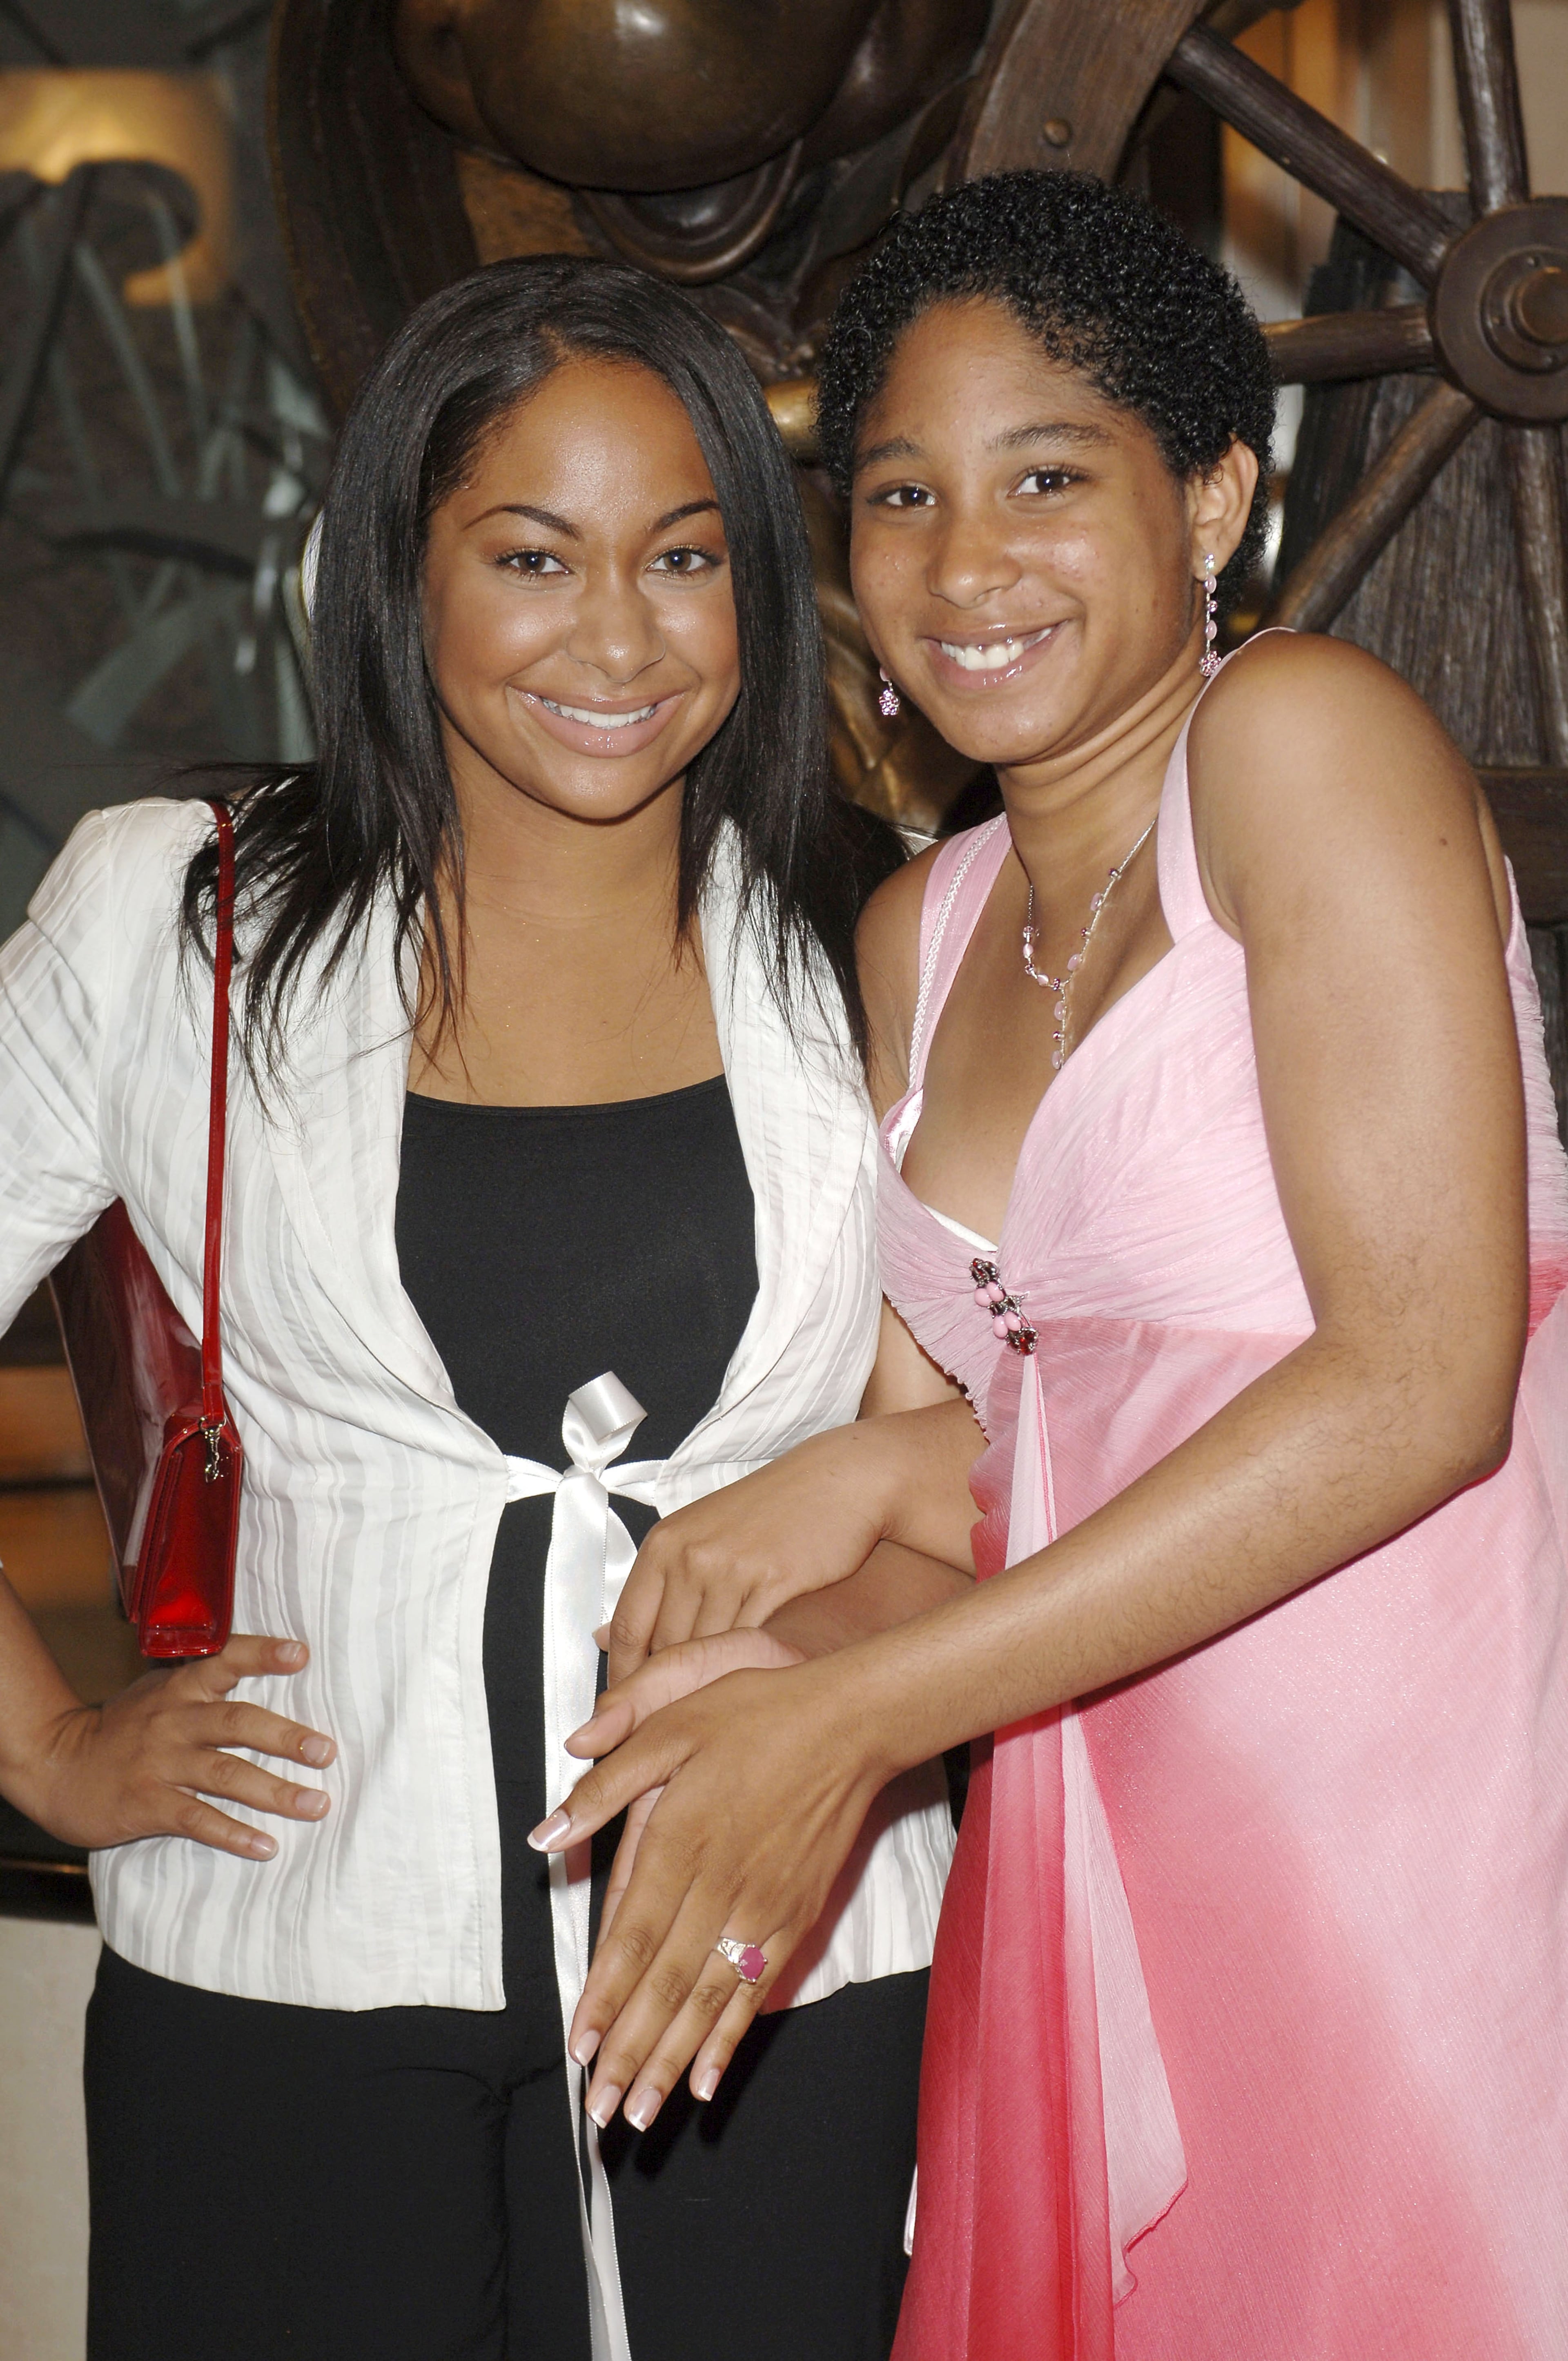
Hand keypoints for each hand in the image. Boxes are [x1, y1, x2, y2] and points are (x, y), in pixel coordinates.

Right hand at [16, 1635, 335, 1858]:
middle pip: (237, 1722)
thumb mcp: (158, 1692)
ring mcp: (160, 1763)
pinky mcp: (147, 1804)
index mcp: (178, 1688)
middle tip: (326, 1751)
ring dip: (275, 1792)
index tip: (301, 1654)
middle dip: (286, 1737)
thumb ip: (204, 1683)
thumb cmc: (122, 1728)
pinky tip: (265, 1845)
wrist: (57, 1765)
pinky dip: (233, 1833)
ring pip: (226, 1774)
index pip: (224, 1660)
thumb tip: (268, 1672)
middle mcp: (173, 1721)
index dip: (262, 1654)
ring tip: (316, 1805)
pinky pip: (197, 1819)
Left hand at [532, 1654, 885, 2131]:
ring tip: (639, 2114)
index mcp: (680, 1840)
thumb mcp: (670, 1725)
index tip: (578, 2048)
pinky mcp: (796, 1916)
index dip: (603, 1998)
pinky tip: (706, 2082)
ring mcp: (763, 1908)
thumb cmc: (754, 1716)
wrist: (849, 1723)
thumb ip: (606, 1785)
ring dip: (671, 2061)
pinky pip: (755, 1991)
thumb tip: (544, 1834)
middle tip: (597, 2110)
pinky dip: (728, 2039)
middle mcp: (719, 1886)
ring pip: (708, 2000)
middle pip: (666, 1985)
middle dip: (629, 2051)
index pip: (632, 1938)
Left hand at [604, 1427, 892, 1685]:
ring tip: (713, 1709)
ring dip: (710, 1681)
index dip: (624, 1676)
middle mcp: (690, 1555)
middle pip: (664, 1646)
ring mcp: (731, 1568)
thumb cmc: (770, 1510)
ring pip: (707, 1649)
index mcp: (664, 1544)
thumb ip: (654, 1588)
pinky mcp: (774, 1580)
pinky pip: (749, 1641)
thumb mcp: (698, 1536)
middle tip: (672, 1718)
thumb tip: (600, 1636)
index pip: (628, 1627)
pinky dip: (748, 1665)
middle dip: (667, 1689)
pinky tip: (753, 1680)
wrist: (836, 1482)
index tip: (629, 1707)